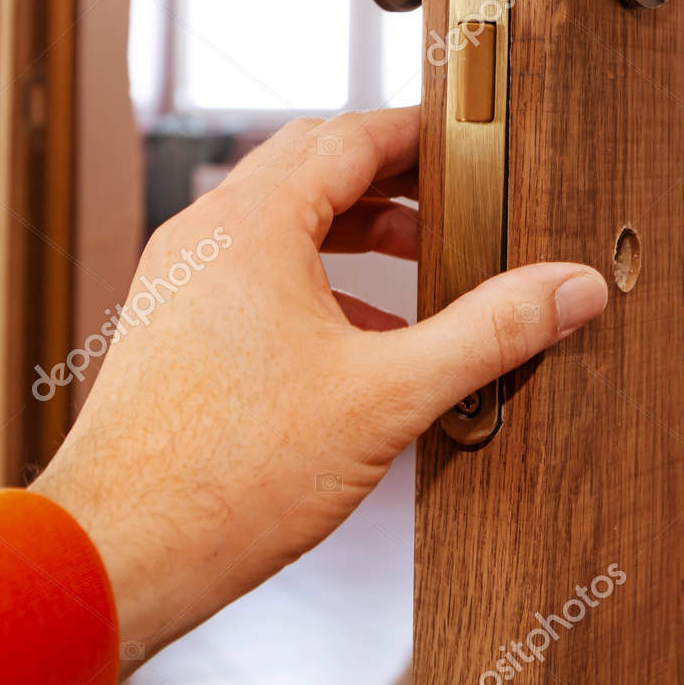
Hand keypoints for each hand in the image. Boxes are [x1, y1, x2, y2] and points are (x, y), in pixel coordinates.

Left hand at [30, 105, 608, 673]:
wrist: (116, 551)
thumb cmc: (222, 476)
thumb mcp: (387, 395)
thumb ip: (488, 333)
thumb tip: (567, 290)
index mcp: (252, 223)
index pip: (349, 135)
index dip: (418, 134)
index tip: (466, 141)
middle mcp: (205, 235)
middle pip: (311, 167)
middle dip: (388, 180)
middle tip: (449, 199)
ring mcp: (179, 279)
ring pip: (278, 221)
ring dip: (351, 231)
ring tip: (416, 264)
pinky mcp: (170, 325)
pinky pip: (250, 271)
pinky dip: (311, 279)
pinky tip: (357, 336)